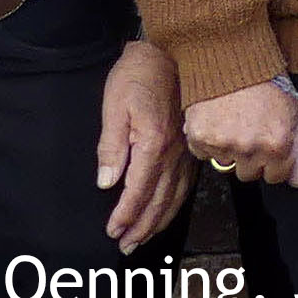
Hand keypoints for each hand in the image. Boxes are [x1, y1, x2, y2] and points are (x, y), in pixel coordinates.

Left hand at [97, 41, 188, 250]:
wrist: (169, 50)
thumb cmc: (137, 75)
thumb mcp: (115, 106)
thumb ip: (111, 146)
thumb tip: (106, 183)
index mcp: (153, 144)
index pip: (137, 191)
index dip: (124, 215)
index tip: (112, 231)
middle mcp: (174, 153)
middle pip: (158, 201)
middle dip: (142, 227)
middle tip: (126, 246)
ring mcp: (186, 150)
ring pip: (175, 196)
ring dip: (159, 221)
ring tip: (145, 238)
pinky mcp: (190, 145)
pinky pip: (185, 183)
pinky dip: (175, 204)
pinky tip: (168, 210)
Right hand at [187, 76, 297, 186]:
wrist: (234, 56)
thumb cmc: (267, 80)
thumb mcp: (295, 109)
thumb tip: (297, 180)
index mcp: (277, 144)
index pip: (276, 177)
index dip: (273, 161)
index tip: (268, 144)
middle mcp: (251, 148)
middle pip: (249, 174)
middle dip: (250, 157)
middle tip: (250, 129)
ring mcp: (224, 144)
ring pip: (225, 164)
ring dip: (229, 148)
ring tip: (233, 120)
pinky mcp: (199, 137)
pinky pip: (203, 153)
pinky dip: (207, 140)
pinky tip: (216, 119)